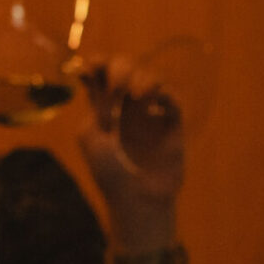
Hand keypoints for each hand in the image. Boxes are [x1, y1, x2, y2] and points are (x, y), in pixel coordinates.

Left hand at [78, 56, 183, 250]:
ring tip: (137, 94)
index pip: (101, 73)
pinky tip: (156, 102)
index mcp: (103, 107)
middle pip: (126, 67)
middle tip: (118, 86)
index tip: (91, 68)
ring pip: (152, 77)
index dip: (97, 63)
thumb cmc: (110, 174)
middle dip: (120, 67)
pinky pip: (173, 99)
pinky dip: (165, 94)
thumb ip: (96, 106)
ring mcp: (151, 113)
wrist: (137, 201)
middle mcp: (127, 105)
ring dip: (143, 78)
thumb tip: (105, 81)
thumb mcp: (91, 138)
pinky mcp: (172, 124)